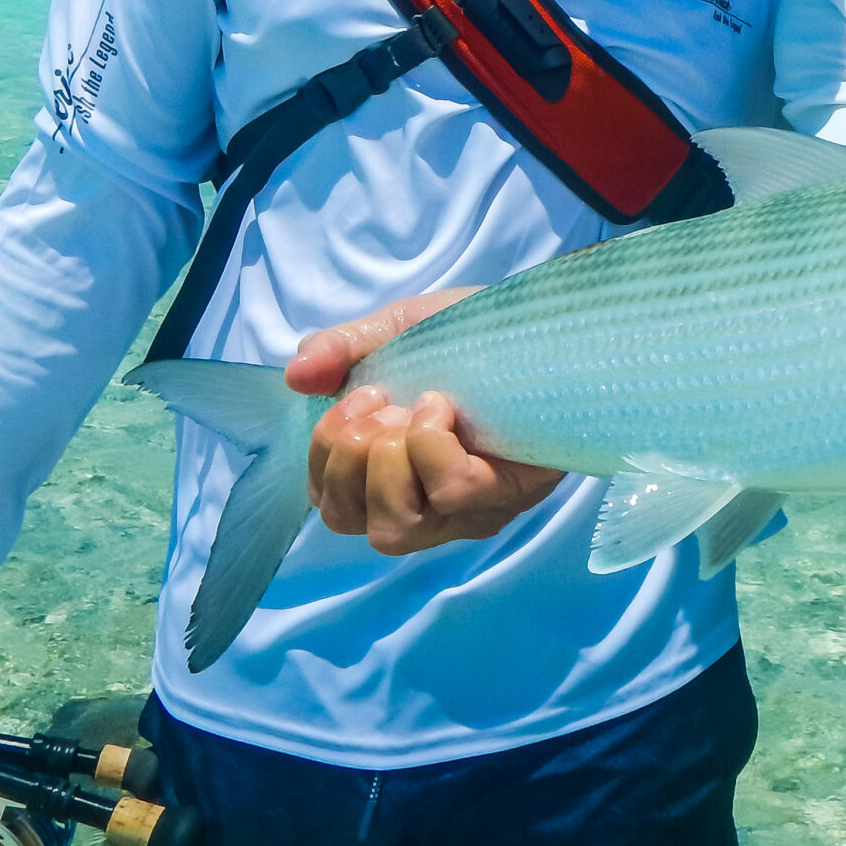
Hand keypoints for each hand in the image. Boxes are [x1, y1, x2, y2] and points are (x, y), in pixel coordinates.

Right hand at [292, 289, 564, 555]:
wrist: (548, 319)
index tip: (352, 397)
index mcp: (393, 472)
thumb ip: (342, 349)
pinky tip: (444, 408)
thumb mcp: (397, 331)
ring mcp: (468, 508)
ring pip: (396, 526)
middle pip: (350, 522)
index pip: (330, 505)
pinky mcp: (507, 493)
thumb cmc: (474, 335)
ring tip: (416, 406)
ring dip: (389, 458)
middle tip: (382, 403)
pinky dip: (431, 445)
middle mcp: (427, 504)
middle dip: (347, 456)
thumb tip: (296, 374)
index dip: (323, 457)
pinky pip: (450, 494)